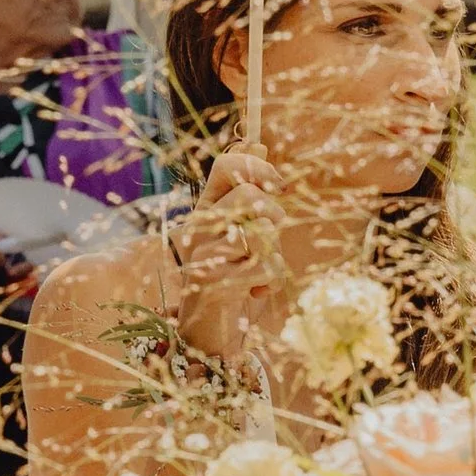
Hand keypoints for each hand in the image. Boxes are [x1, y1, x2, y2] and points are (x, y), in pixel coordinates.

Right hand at [165, 150, 288, 363]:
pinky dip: (272, 281)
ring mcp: (204, 256)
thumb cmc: (235, 280)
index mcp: (205, 209)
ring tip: (258, 271)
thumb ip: (249, 191)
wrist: (215, 335)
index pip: (228, 165)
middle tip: (271, 236)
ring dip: (274, 254)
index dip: (259, 167)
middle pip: (250, 196)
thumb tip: (255, 140)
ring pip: (263, 233)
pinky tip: (254, 291)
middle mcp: (198, 228)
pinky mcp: (215, 283)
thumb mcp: (246, 231)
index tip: (277, 185)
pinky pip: (269, 267)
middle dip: (274, 216)